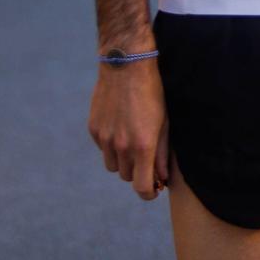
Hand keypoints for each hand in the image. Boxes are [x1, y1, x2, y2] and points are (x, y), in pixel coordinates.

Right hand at [89, 61, 169, 200]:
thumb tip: (163, 178)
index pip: (141, 187)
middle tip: (146, 159)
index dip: (149, 193)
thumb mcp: (165, 122)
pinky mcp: (94, 129)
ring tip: (133, 141)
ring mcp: (105, 139)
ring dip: (123, 161)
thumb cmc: (153, 93)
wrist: (126, 66)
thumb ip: (162, 153)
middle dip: (137, 172)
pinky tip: (121, 127)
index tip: (153, 190)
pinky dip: (112, 146)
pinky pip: (103, 149)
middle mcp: (121, 146)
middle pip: (127, 177)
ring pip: (113, 166)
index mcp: (142, 146)